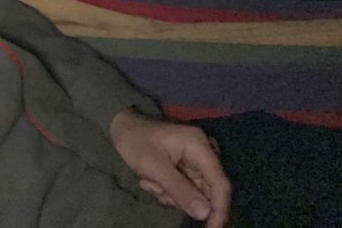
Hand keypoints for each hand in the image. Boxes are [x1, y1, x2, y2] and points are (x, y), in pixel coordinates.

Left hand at [109, 108, 229, 227]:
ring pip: (195, 193)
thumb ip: (180, 191)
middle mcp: (203, 152)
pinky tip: (151, 181)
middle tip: (158, 191)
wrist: (122, 126)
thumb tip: (205, 214)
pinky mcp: (187, 166)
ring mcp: (195, 160)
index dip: (219, 209)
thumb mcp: (154, 168)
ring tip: (149, 182)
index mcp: (199, 146)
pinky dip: (168, 190)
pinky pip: (186, 189)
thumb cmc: (136, 142)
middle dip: (183, 199)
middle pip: (208, 190)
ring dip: (171, 195)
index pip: (219, 183)